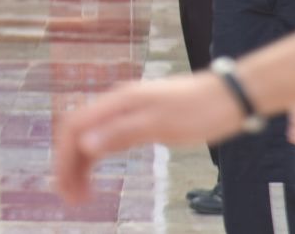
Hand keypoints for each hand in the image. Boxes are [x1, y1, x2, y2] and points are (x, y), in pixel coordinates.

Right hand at [54, 72, 239, 202]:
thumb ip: (121, 133)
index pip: (74, 127)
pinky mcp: (139, 119)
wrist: (230, 96)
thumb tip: (85, 145)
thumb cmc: (200, 110)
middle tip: (72, 199)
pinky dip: (97, 158)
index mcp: (117, 102)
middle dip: (69, 165)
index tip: (64, 187)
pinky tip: (99, 175)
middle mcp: (116, 104)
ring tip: (83, 194)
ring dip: (82, 165)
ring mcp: (126, 111)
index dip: (64, 158)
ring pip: (91, 137)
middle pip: (78, 133)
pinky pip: (107, 139)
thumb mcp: (161, 125)